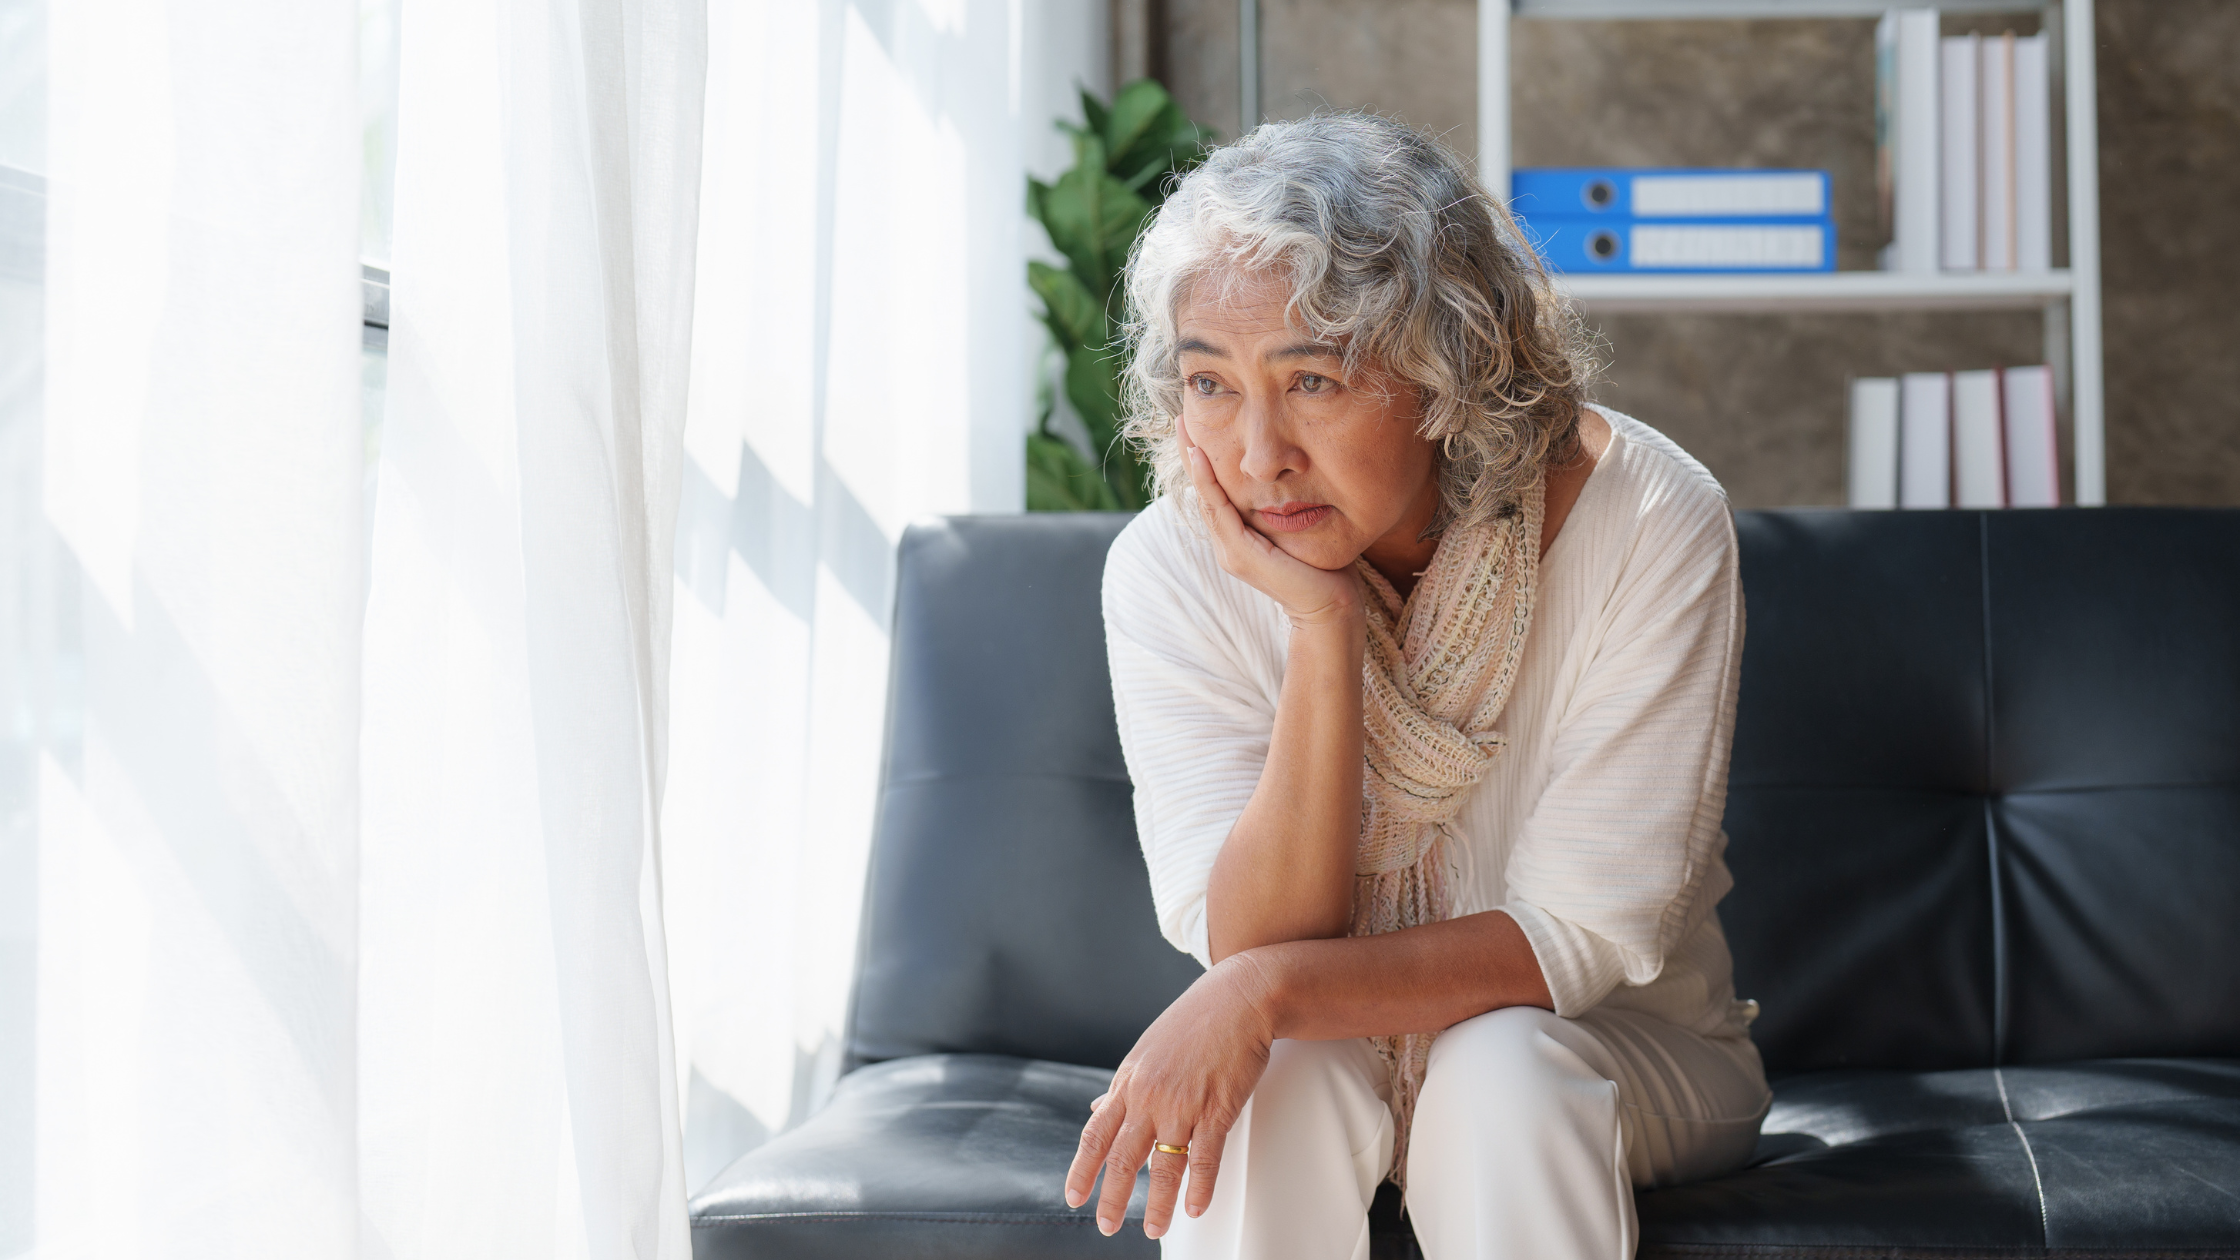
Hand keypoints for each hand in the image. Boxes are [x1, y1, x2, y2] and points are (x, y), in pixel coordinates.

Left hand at [1065, 953, 1280, 1237]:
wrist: (1239, 997)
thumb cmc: (1194, 1023)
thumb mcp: (1145, 1052)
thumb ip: (1122, 1087)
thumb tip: (1096, 1107)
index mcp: (1129, 1083)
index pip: (1095, 1135)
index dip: (1082, 1170)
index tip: (1074, 1197)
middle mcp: (1149, 1096)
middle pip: (1123, 1157)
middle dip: (1113, 1198)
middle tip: (1107, 1225)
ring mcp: (1182, 1103)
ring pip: (1164, 1165)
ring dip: (1158, 1203)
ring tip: (1154, 1229)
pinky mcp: (1217, 1107)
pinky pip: (1205, 1156)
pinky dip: (1199, 1186)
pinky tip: (1195, 1207)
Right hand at [1181, 420, 1362, 629]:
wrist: (1332, 608)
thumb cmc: (1327, 571)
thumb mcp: (1303, 530)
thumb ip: (1291, 508)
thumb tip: (1299, 478)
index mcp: (1240, 540)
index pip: (1216, 494)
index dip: (1205, 463)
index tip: (1199, 430)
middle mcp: (1229, 546)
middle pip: (1204, 491)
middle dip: (1191, 453)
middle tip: (1181, 417)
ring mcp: (1231, 552)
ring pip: (1205, 497)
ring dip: (1193, 460)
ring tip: (1184, 428)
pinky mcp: (1240, 554)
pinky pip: (1218, 510)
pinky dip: (1208, 481)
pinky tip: (1201, 456)